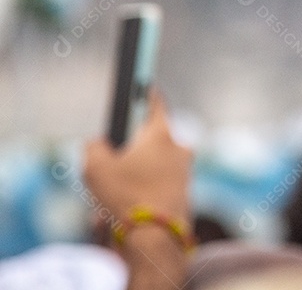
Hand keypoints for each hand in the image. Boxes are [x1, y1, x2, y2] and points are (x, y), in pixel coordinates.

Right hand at [83, 90, 192, 289]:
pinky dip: (138, 197)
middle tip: (108, 169)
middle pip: (148, 139)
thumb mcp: (95, 167)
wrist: (156, 241)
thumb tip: (100, 144)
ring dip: (128, 181)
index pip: (154, 102)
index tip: (141, 83)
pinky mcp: (184, 193)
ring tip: (109, 202)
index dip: (143, 91)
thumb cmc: (126, 198)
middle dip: (126, 152)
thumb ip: (94, 146)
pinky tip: (121, 216)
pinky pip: (154, 188)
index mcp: (162, 134)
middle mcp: (179, 149)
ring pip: (148, 168)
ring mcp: (184, 172)